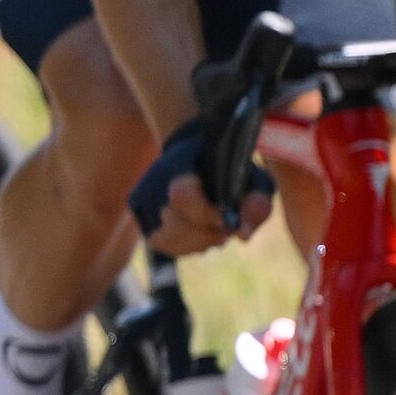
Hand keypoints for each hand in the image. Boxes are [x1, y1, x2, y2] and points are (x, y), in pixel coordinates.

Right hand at [130, 112, 243, 255]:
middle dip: (207, 235)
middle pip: (176, 227)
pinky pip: (161, 244)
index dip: (206, 215)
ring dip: (197, 243)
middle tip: (225, 228)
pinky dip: (184, 245)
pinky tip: (198, 233)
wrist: (195, 149)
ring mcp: (142, 199)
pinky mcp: (139, 214)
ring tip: (212, 229)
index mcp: (180, 164)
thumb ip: (256, 203)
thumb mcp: (254, 178)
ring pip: (167, 241)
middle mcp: (153, 181)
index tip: (226, 218)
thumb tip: (242, 235)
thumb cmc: (230, 167)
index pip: (182, 196)